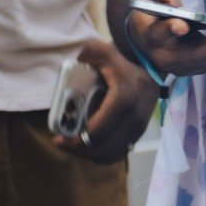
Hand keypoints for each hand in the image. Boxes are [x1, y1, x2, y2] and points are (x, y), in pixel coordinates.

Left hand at [55, 39, 157, 164]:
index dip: (75, 142)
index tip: (58, 139)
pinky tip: (92, 147)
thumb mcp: (97, 51)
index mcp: (124, 98)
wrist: (147, 58)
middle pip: (105, 148)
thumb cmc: (119, 54)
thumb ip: (79, 61)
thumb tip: (62, 82)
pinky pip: (123, 150)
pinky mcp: (143, 128)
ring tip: (76, 147)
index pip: (97, 132)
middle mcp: (135, 115)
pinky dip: (106, 153)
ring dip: (93, 155)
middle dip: (81, 151)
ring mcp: (141, 124)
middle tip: (64, 145)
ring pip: (115, 153)